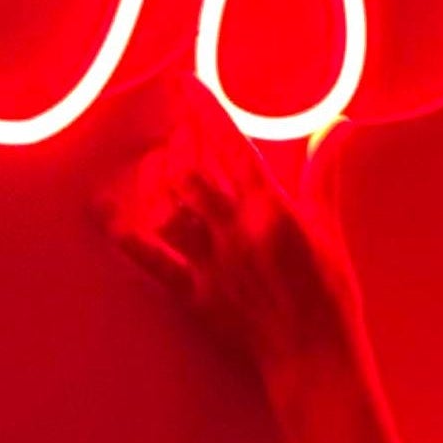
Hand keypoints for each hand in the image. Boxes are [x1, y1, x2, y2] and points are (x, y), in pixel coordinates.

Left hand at [104, 76, 363, 369]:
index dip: (208, 112)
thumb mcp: (330, 228)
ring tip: (155, 163)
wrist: (314, 358)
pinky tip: (108, 218)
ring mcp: (213, 262)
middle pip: (194, 173)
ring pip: (171, 209)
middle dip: (180, 143)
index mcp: (272, 209)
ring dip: (158, 182)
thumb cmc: (330, 295)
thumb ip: (323, 173)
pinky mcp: (197, 294)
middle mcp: (236, 230)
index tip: (188, 83)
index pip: (234, 146)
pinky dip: (130, 241)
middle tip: (177, 126)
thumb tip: (333, 125)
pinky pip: (156, 262)